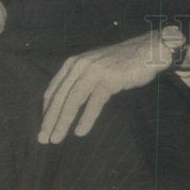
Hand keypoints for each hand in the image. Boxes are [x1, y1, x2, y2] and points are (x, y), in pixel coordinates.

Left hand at [38, 30, 171, 143]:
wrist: (147, 51)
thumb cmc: (120, 62)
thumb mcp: (93, 67)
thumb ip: (78, 80)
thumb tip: (61, 106)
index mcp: (74, 63)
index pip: (53, 90)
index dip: (46, 111)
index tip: (42, 127)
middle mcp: (81, 64)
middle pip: (60, 96)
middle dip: (49, 120)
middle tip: (43, 139)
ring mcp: (95, 70)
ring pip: (73, 100)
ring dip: (63, 122)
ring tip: (57, 138)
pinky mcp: (109, 78)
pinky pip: (94, 102)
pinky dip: (86, 118)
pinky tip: (80, 131)